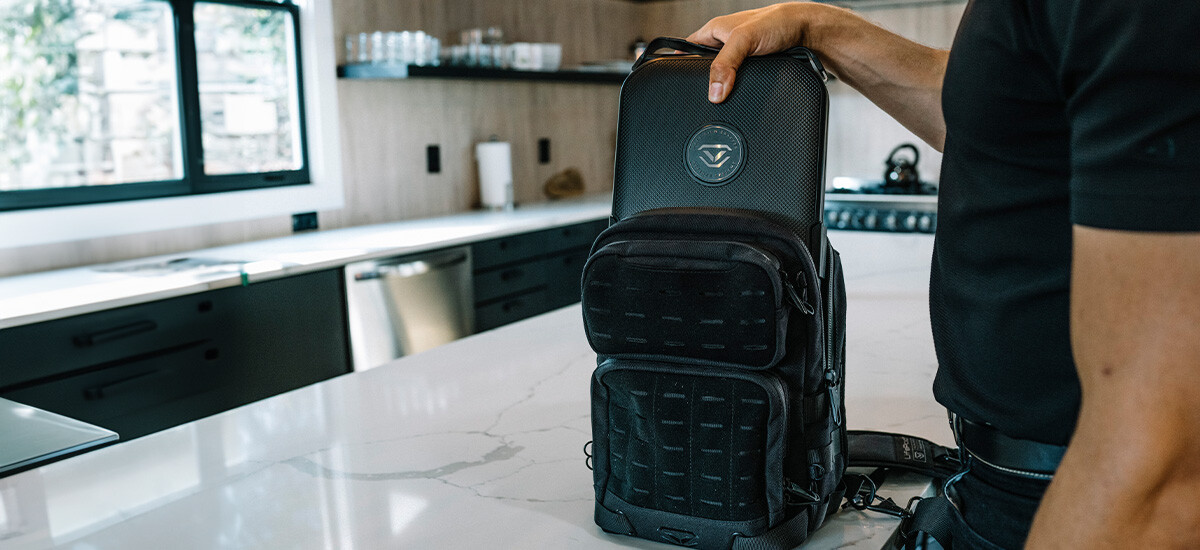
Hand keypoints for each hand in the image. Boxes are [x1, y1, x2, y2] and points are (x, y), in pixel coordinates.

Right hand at [687, 3, 843, 102]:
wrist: (809, 32)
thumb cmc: (779, 22)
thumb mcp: (744, 40)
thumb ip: (726, 64)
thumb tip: (713, 91)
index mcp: (714, 31)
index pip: (685, 49)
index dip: (678, 65)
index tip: (674, 83)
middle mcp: (724, 43)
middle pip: (703, 68)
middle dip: (703, 83)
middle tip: (704, 97)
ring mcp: (738, 57)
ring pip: (722, 78)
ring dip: (724, 88)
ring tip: (723, 97)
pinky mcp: (752, 68)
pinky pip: (738, 83)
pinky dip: (738, 91)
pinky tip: (739, 96)